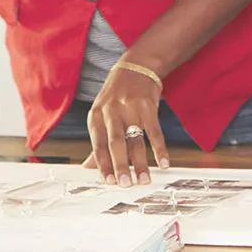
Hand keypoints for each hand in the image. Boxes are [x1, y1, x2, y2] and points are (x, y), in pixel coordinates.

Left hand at [83, 62, 168, 186]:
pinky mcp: (148, 106)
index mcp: (96, 116)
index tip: (108, 182)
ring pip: (136, 140)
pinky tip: (163, 163)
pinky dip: (160, 148)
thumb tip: (88, 167)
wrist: (136, 67)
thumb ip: (97, 142)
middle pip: (116, 143)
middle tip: (125, 184)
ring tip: (144, 180)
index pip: (98, 145)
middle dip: (120, 165)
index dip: (103, 164)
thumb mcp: (101, 115)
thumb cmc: (115, 96)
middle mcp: (111, 112)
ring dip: (141, 162)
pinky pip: (155, 131)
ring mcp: (130, 108)